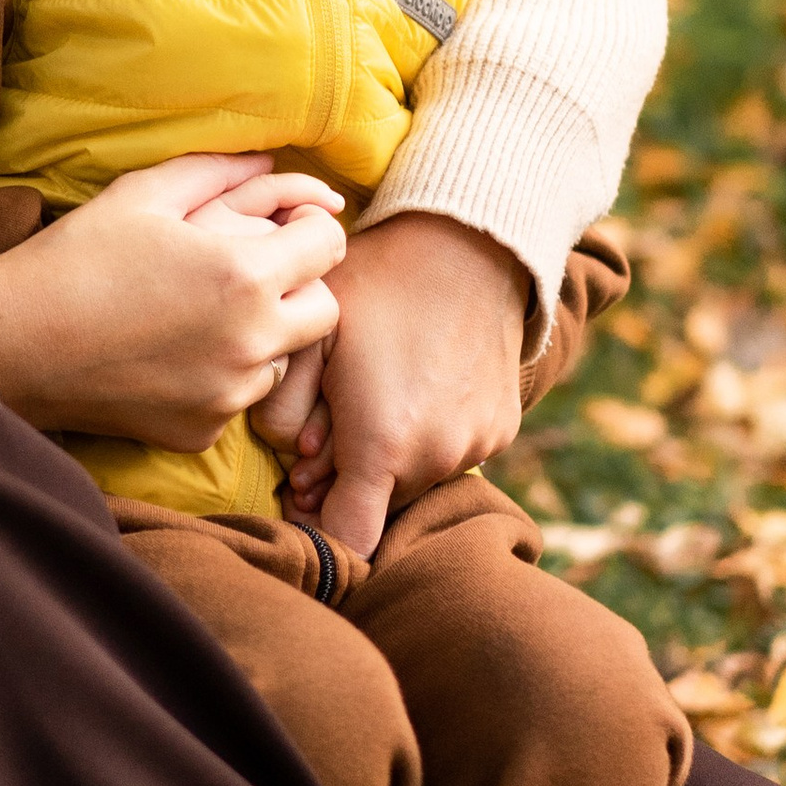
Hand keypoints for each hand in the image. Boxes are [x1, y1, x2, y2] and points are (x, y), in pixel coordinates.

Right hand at [0, 154, 348, 454]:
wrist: (13, 343)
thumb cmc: (76, 257)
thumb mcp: (144, 194)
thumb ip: (218, 170)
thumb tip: (273, 162)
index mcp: (244, 275)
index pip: (329, 245)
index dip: (310, 227)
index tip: (284, 226)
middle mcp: (250, 341)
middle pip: (324, 310)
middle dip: (299, 285)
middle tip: (250, 272)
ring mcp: (228, 394)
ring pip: (283, 358)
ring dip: (264, 334)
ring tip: (205, 314)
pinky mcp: (202, 431)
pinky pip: (238, 397)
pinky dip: (222, 376)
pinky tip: (175, 355)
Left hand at [308, 212, 529, 561]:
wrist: (469, 244)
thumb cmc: (375, 285)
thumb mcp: (310, 337)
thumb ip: (284, 413)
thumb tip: (296, 466)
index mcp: (382, 444)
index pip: (349, 540)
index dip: (318, 529)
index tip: (302, 497)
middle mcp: (437, 458)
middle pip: (378, 507)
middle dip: (348, 480)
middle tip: (330, 423)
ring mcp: (476, 446)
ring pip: (415, 480)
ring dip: (390, 457)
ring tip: (377, 395)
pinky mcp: (502, 430)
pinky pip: (453, 454)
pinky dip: (429, 437)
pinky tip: (417, 385)